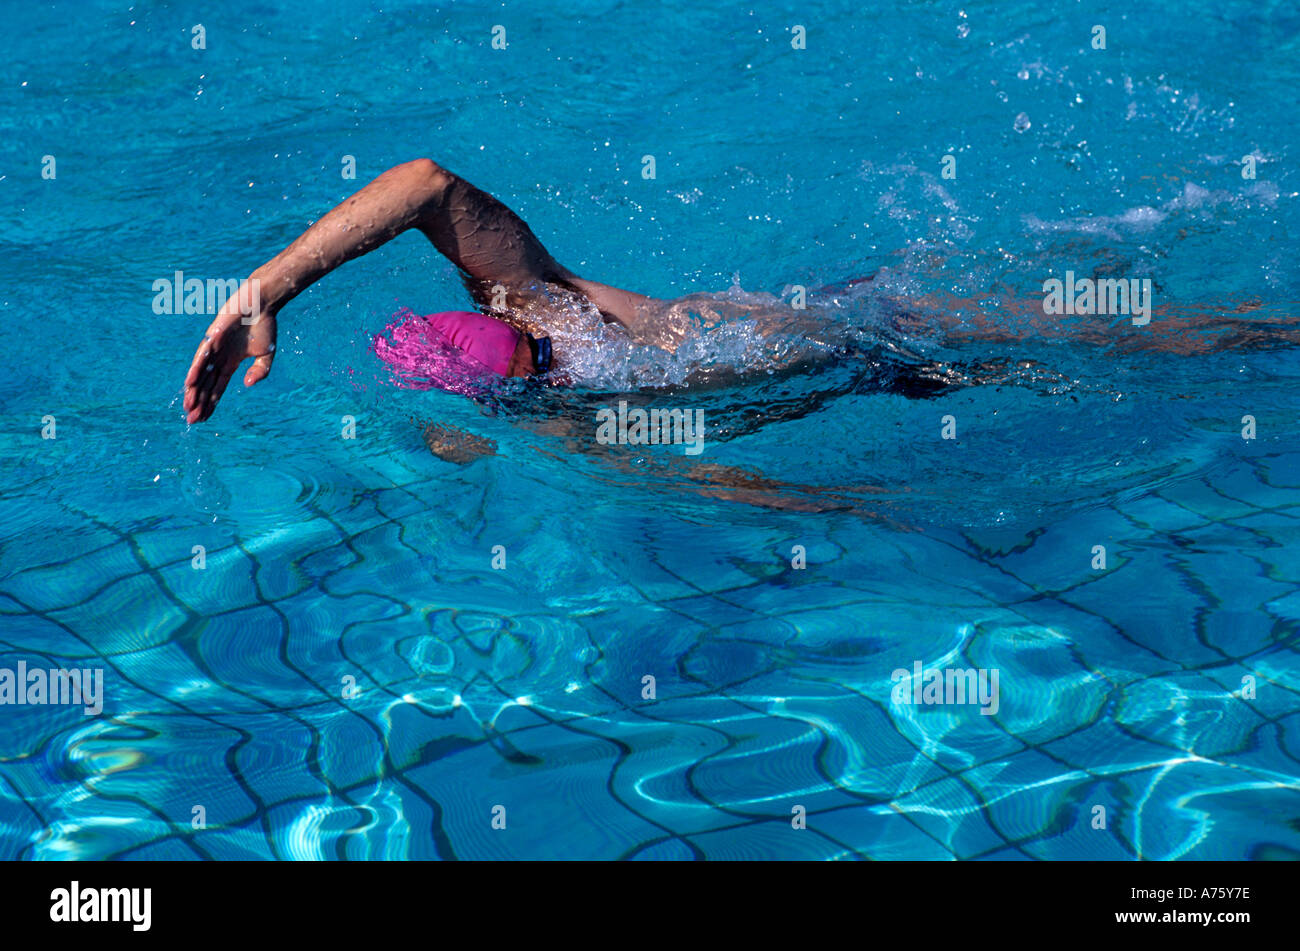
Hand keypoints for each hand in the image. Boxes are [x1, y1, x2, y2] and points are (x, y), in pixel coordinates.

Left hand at [183, 299, 277, 422]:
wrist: (262, 303)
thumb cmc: (264, 325)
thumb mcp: (267, 355)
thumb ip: (260, 372)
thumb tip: (247, 384)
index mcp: (231, 362)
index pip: (218, 387)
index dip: (211, 403)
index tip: (204, 419)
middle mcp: (219, 357)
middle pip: (206, 384)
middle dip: (199, 402)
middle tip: (192, 420)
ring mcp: (214, 348)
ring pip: (201, 373)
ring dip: (194, 390)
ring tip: (188, 407)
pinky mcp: (213, 337)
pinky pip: (202, 356)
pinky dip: (195, 370)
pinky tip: (190, 383)